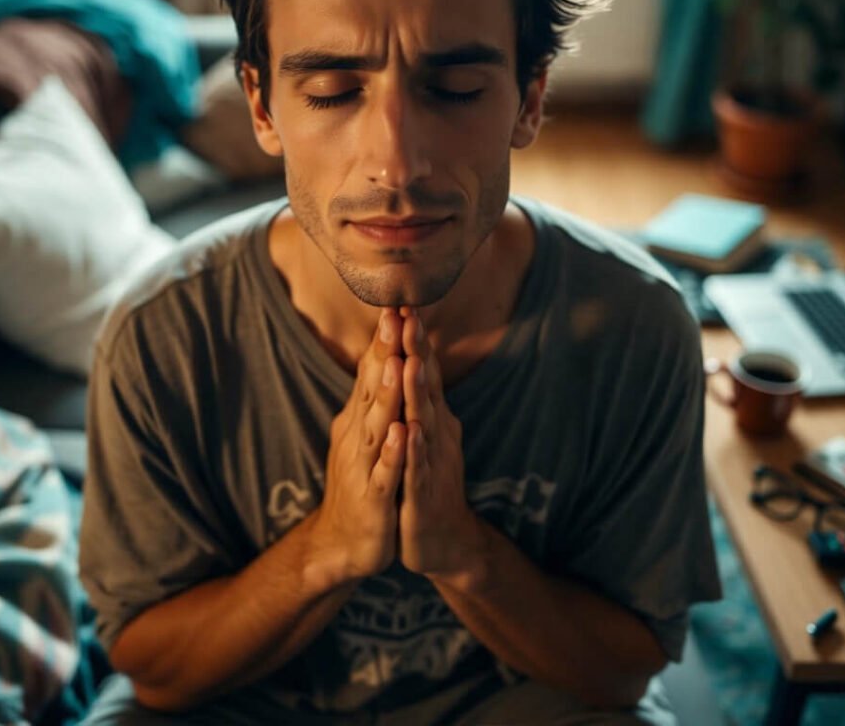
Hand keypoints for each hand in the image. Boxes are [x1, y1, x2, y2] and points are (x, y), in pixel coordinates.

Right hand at [308, 308, 406, 586]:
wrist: (343, 543)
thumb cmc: (362, 482)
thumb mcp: (366, 435)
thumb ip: (373, 397)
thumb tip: (383, 355)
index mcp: (360, 420)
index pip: (371, 372)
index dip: (384, 340)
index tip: (397, 303)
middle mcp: (357, 436)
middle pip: (370, 388)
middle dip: (383, 353)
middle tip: (394, 316)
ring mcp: (364, 466)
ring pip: (375, 426)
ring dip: (384, 395)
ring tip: (395, 363)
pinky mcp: (375, 499)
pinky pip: (384, 473)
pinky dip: (392, 452)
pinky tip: (402, 433)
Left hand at [397, 308, 479, 579]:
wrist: (442, 541)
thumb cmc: (428, 483)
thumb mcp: (423, 435)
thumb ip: (420, 398)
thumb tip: (416, 358)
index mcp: (431, 418)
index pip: (422, 370)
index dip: (414, 339)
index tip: (402, 304)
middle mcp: (435, 432)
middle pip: (426, 386)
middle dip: (417, 352)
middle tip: (409, 317)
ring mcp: (431, 462)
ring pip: (423, 422)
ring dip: (418, 393)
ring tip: (410, 363)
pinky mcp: (422, 493)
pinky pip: (417, 468)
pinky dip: (413, 448)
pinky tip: (408, 430)